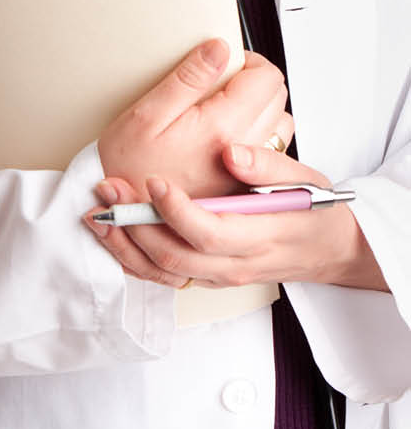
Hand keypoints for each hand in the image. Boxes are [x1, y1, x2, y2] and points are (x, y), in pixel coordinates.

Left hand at [85, 143, 388, 291]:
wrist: (328, 248)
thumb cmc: (315, 210)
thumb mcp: (305, 181)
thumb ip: (267, 166)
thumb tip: (231, 152)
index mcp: (261, 237)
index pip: (210, 232)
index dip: (176, 210)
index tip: (153, 181)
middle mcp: (238, 264)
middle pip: (178, 256)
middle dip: (138, 226)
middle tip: (111, 191)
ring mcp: (223, 276)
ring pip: (167, 271)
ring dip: (128, 244)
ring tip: (100, 212)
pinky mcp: (211, 276)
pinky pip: (167, 276)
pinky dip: (136, 258)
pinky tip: (115, 234)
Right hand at [97, 38, 293, 201]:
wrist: (123, 217)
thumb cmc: (127, 169)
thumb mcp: (146, 114)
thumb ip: (188, 79)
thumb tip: (219, 49)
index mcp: (221, 128)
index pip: (267, 78)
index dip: (248, 61)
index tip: (226, 62)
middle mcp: (243, 153)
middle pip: (277, 99)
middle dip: (254, 82)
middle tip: (220, 83)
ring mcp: (246, 172)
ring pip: (278, 126)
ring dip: (259, 110)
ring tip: (223, 109)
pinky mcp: (242, 186)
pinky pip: (268, 153)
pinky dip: (255, 136)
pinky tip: (223, 137)